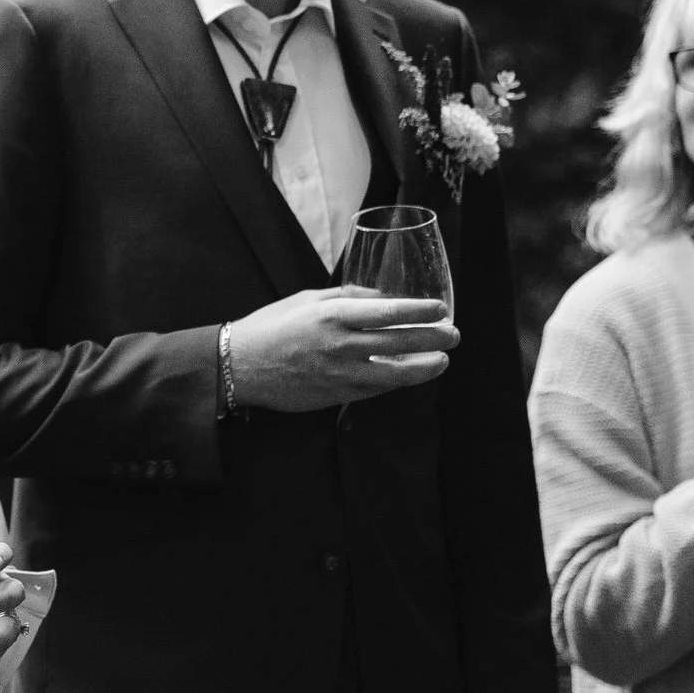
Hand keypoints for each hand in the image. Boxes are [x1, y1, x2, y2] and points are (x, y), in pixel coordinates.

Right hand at [225, 287, 459, 412]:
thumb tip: (382, 297)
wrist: (240, 366)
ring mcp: (340, 374)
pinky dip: (397, 382)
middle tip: (453, 335)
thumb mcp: (307, 299)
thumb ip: (346, 297)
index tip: (440, 309)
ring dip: (425, 368)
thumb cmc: (271, 327)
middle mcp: (340, 345)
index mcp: (333, 315)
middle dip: (435, 339)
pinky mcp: (337, 396)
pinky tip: (409, 375)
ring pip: (396, 373)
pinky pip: (377, 389)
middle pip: (402, 342)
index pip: (390, 311)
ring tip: (442, 362)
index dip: (421, 311)